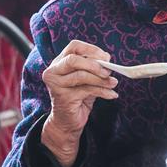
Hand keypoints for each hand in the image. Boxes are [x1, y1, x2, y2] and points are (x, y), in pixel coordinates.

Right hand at [41, 40, 117, 166]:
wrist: (68, 120)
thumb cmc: (79, 95)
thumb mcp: (88, 78)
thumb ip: (95, 68)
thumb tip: (108, 60)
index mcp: (59, 62)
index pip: (74, 46)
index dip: (91, 50)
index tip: (106, 58)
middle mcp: (53, 71)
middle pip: (74, 60)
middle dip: (95, 65)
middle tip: (109, 71)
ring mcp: (55, 85)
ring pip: (81, 76)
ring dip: (101, 80)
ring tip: (113, 83)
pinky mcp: (62, 97)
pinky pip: (87, 90)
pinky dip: (103, 92)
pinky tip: (112, 95)